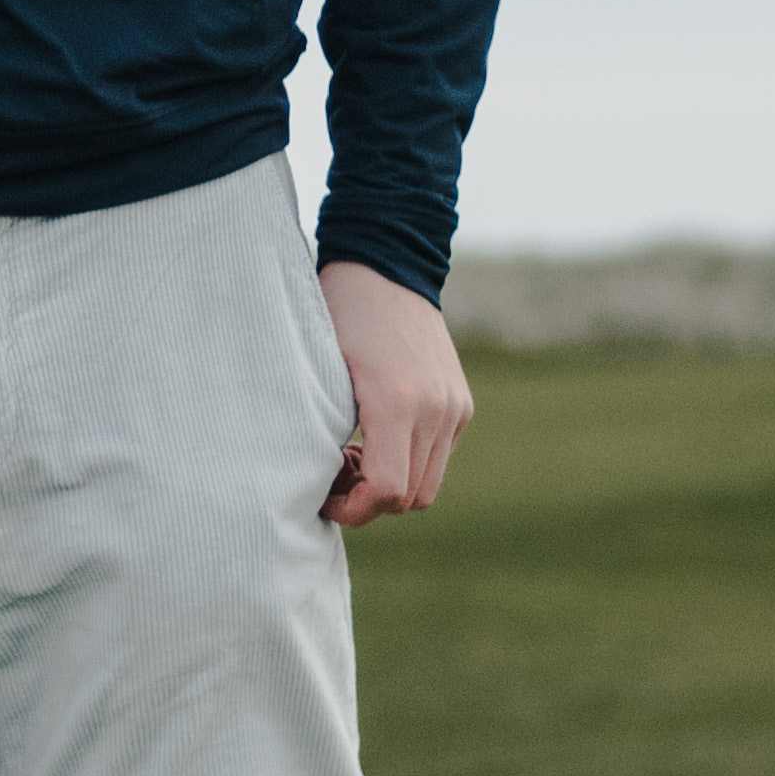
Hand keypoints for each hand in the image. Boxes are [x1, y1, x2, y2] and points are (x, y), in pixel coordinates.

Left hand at [319, 264, 472, 530]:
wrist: (385, 266)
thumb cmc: (337, 315)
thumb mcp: (319, 373)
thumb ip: (323, 429)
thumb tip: (312, 483)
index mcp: (396, 402)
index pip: (388, 490)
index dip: (355, 509)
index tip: (326, 499)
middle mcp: (436, 409)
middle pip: (412, 497)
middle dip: (371, 501)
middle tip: (334, 477)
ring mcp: (454, 406)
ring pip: (429, 483)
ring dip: (393, 485)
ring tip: (353, 456)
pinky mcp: (461, 403)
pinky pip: (439, 457)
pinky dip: (410, 462)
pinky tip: (376, 437)